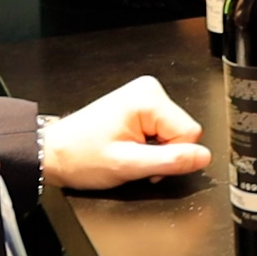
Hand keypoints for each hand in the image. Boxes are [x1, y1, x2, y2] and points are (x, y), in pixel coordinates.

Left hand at [44, 75, 211, 190]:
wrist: (54, 152)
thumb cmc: (80, 156)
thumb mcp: (127, 165)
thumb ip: (170, 161)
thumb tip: (202, 156)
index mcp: (148, 98)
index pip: (190, 132)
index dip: (171, 155)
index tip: (145, 162)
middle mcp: (149, 91)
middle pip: (183, 131)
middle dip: (162, 153)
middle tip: (133, 159)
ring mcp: (145, 96)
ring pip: (174, 132)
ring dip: (154, 150)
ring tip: (127, 153)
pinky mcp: (141, 105)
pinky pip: (163, 129)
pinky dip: (149, 145)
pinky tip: (127, 146)